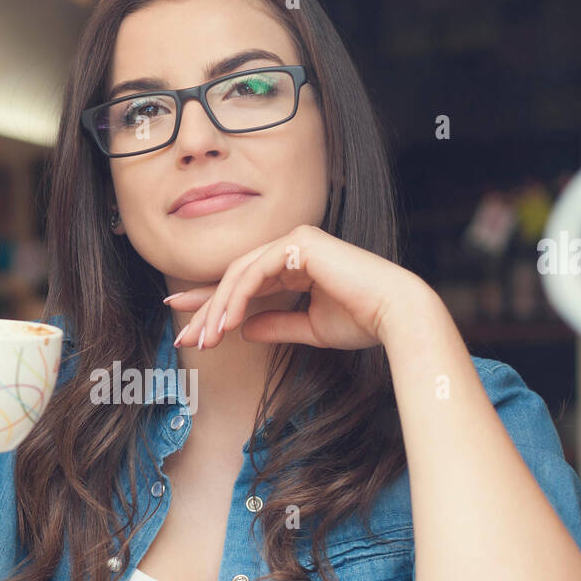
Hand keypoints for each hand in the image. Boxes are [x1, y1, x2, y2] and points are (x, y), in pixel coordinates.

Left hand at [164, 224, 430, 351]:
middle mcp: (292, 246)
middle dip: (206, 309)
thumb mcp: (308, 328)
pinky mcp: (299, 243)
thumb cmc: (362, 320)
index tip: (189, 324)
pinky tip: (228, 322)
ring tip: (205, 339)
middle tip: (184, 337)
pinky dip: (238, 298)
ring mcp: (295, 240)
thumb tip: (245, 331)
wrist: (395, 315)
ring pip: (239, 274)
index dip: (212, 302)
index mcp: (295, 264)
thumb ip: (276, 325)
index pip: (244, 282)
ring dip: (218, 309)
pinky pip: (255, 272)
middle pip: (234, 276)